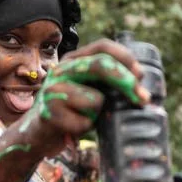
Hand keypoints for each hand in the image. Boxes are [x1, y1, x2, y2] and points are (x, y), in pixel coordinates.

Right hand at [24, 40, 147, 151]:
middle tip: (143, 99)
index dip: (125, 58)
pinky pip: (85, 121)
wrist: (38, 134)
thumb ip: (107, 82)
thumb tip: (141, 85)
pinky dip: (86, 129)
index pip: (103, 47)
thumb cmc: (71, 112)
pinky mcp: (49, 112)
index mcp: (74, 60)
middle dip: (126, 82)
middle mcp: (62, 69)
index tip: (141, 75)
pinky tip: (72, 128)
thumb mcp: (89, 90)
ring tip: (84, 117)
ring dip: (99, 114)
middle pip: (101, 65)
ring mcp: (53, 89)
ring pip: (96, 99)